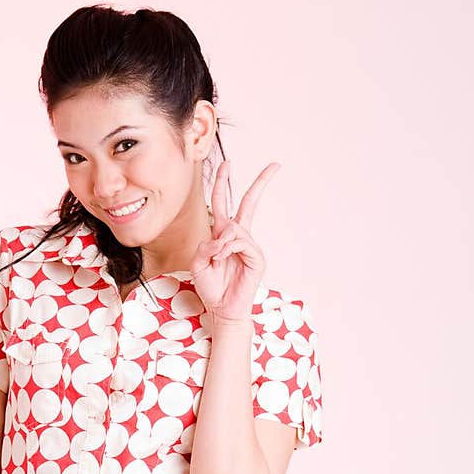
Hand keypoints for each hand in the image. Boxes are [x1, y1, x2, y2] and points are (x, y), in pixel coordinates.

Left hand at [190, 158, 280, 322]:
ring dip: (222, 242)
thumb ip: (205, 245)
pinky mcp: (257, 258)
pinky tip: (223, 259)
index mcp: (222, 235)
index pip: (223, 203)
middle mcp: (238, 237)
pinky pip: (242, 243)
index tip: (227, 164)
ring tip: (217, 259)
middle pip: (250, 203)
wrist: (222, 310)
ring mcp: (250, 247)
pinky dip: (229, 249)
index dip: (223, 183)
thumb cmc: (211, 288)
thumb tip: (223, 235)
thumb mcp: (198, 263)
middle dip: (261, 183)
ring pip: (236, 228)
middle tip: (275, 165)